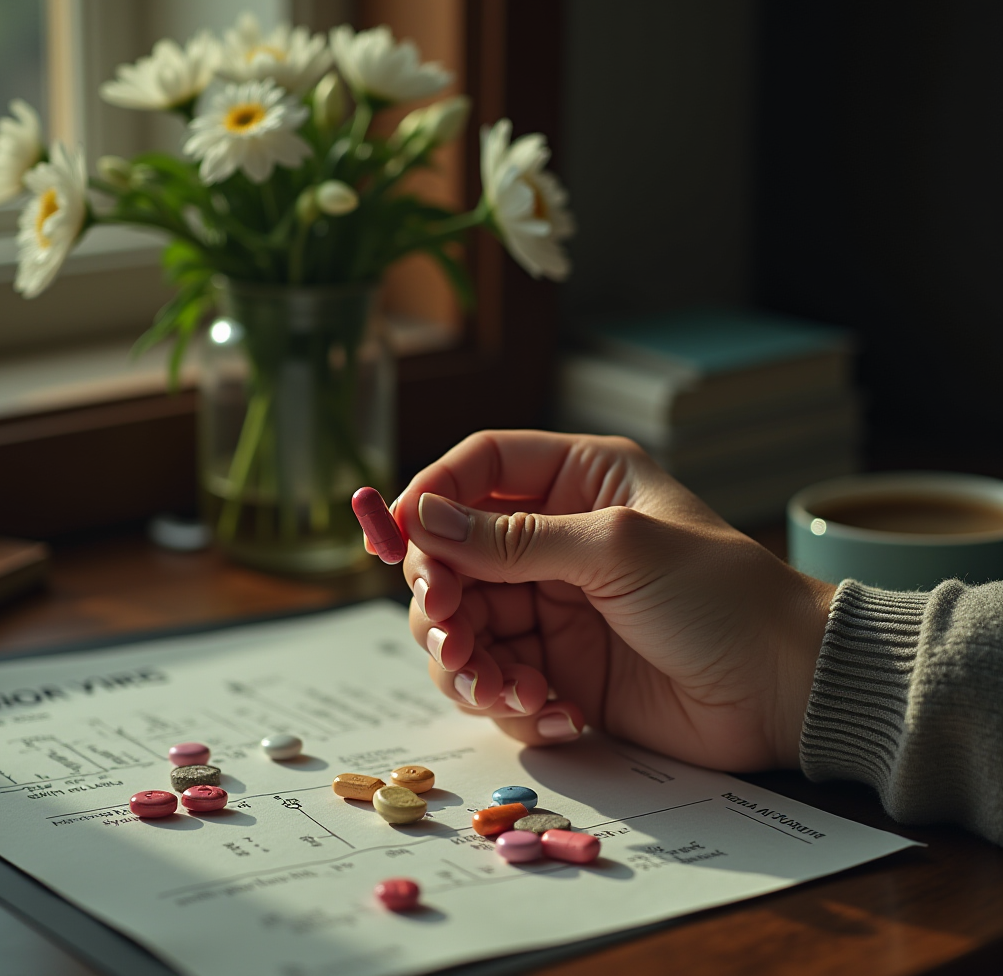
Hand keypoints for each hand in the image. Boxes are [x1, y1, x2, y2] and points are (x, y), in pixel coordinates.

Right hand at [386, 430, 834, 771]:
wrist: (784, 690)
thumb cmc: (718, 596)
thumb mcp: (615, 549)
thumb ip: (514, 539)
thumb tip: (421, 519)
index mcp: (577, 481)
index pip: (479, 467)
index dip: (430, 495)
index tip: (395, 536)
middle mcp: (554, 538)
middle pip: (453, 552)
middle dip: (442, 596)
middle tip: (453, 633)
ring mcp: (550, 605)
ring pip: (462, 621)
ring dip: (466, 659)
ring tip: (505, 688)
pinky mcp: (555, 666)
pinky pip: (494, 676)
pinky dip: (505, 697)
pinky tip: (553, 711)